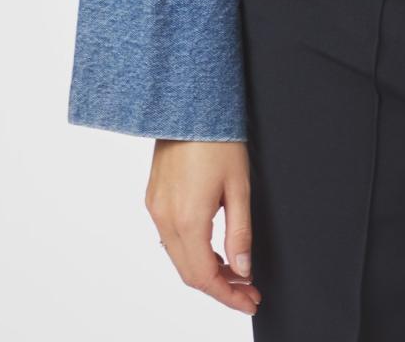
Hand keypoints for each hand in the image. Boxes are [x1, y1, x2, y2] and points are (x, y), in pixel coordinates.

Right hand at [145, 139, 261, 315]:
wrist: (189, 105)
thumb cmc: (218, 139)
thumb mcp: (240, 186)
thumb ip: (240, 232)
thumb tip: (243, 269)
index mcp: (188, 219)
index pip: (205, 277)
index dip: (228, 295)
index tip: (250, 300)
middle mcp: (165, 218)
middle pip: (189, 273)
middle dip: (220, 287)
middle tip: (248, 291)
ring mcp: (156, 209)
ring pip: (178, 258)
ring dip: (206, 270)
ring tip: (236, 272)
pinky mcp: (154, 199)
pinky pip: (170, 239)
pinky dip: (192, 252)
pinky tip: (213, 249)